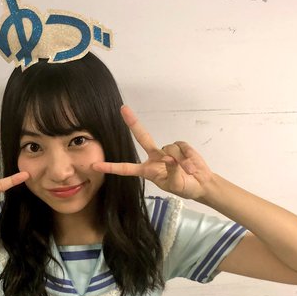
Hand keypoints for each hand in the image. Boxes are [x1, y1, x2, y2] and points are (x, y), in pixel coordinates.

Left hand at [91, 106, 214, 199]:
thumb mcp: (175, 185)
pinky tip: (191, 165)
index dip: (111, 167)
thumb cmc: (184, 187)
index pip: (126, 168)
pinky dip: (187, 156)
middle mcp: (154, 158)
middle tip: (124, 109)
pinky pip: (181, 147)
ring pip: (170, 149)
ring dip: (180, 161)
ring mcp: (167, 151)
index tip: (95, 165)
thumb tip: (169, 159)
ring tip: (188, 171)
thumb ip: (171, 172)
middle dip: (133, 123)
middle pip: (142, 137)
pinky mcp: (180, 146)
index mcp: (147, 171)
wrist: (201, 184)